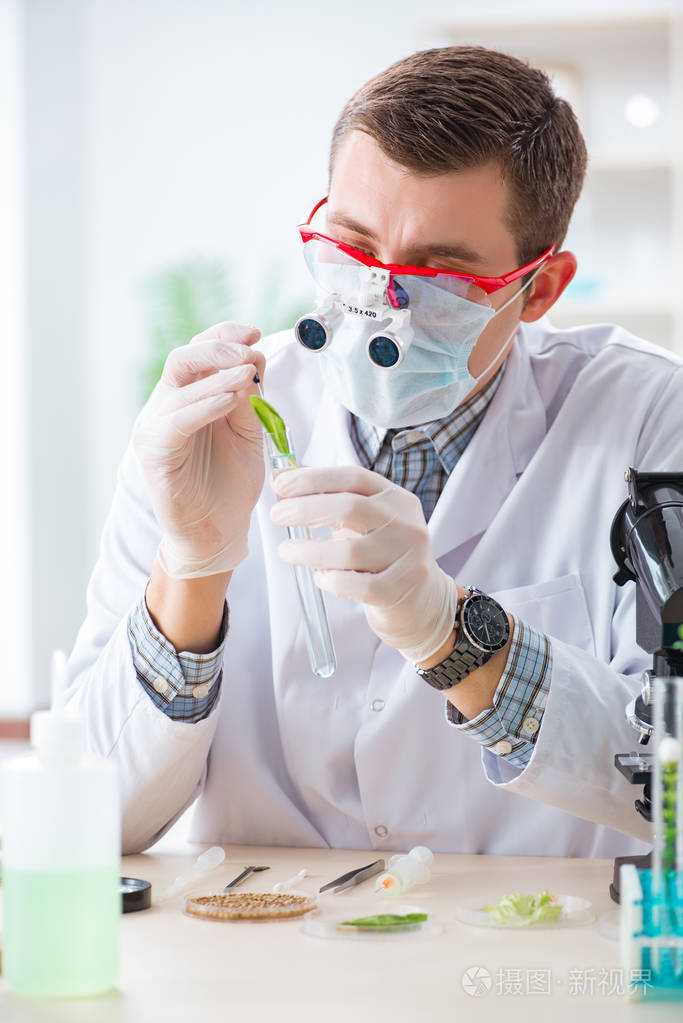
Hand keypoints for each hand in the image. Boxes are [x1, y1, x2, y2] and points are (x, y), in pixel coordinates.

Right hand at [133, 322, 265, 577]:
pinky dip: (203, 406)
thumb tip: (255, 356)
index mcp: (191, 395)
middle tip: (249, 354)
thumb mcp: (249, 431)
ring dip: (217, 375)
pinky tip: (228, 400)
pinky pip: (175, 421)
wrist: (220, 530)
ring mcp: (158, 426)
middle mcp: (168, 404)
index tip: (255, 333)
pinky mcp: (156, 452)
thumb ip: (249, 397)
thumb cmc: (231, 481)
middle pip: (184, 357)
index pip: (200, 349)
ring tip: (247, 376)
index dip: (225, 334)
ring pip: (178, 384)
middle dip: (219, 348)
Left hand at [270, 466, 458, 662]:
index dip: (314, 478)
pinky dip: (330, 580)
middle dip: (306, 509)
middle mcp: (406, 524)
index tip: (282, 484)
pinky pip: (356, 585)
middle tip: (278, 515)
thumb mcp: (363, 522)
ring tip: (287, 551)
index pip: (353, 477)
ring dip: (309, 550)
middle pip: (350, 508)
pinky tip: (320, 577)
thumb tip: (279, 479)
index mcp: (396, 499)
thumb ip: (326, 499)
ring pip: (349, 551)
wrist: (422, 601)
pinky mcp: (400, 591)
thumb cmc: (382, 556)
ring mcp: (407, 558)